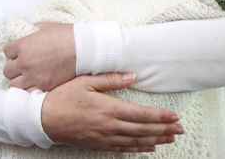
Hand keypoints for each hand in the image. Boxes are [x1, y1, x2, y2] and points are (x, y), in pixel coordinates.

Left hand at [3, 22, 75, 90]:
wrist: (84, 49)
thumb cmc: (67, 35)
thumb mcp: (46, 27)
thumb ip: (34, 31)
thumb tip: (30, 32)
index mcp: (23, 46)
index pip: (7, 51)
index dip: (13, 51)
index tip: (19, 52)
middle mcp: (24, 63)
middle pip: (7, 71)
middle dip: (14, 68)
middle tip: (22, 66)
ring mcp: (34, 77)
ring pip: (14, 85)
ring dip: (19, 81)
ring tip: (27, 78)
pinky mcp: (45, 87)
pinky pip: (29, 92)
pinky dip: (31, 89)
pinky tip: (36, 84)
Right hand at [41, 73, 182, 151]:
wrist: (44, 118)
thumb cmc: (63, 97)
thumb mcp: (85, 82)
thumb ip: (110, 79)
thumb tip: (132, 76)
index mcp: (108, 108)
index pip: (141, 114)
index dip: (160, 116)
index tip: (175, 116)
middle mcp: (109, 126)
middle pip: (143, 130)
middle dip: (164, 129)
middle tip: (180, 129)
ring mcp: (104, 138)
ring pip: (136, 141)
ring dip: (156, 140)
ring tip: (170, 138)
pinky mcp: (99, 145)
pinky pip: (123, 148)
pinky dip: (138, 148)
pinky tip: (148, 147)